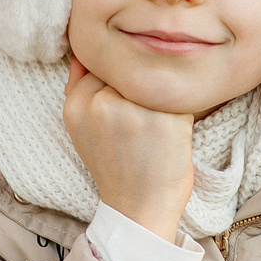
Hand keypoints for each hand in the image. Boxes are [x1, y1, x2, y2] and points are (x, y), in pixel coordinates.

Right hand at [62, 55, 194, 242]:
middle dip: (143, 88)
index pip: (105, 64)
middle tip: (145, 118)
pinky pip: (182, 96)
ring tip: (157, 129)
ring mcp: (134, 111)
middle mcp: (101, 103)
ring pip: (158, 80)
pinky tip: (172, 136)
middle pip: (133, 70)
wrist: (138, 210)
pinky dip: (183, 113)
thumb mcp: (83, 128)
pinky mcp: (166, 120)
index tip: (127, 106)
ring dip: (164, 98)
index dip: (121, 84)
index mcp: (77, 103)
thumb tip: (83, 50)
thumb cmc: (115, 166)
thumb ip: (79, 86)